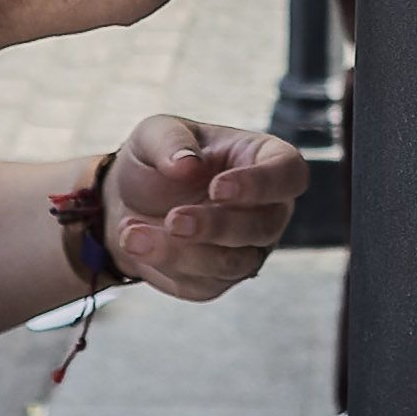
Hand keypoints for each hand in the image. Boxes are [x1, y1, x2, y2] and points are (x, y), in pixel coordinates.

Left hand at [101, 114, 304, 299]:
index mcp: (263, 160)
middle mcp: (267, 209)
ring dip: (184, 252)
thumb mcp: (154, 134)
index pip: (289, 173)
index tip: (218, 187)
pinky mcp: (219, 279)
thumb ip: (170, 141)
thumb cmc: (157, 160)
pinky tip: (136, 242)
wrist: (126, 202)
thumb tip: (188, 164)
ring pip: (234, 262)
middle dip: (216, 226)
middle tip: (173, 219)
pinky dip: (167, 263)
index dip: (262, 184)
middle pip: (265, 226)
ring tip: (133, 234)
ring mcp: (247, 248)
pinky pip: (204, 281)